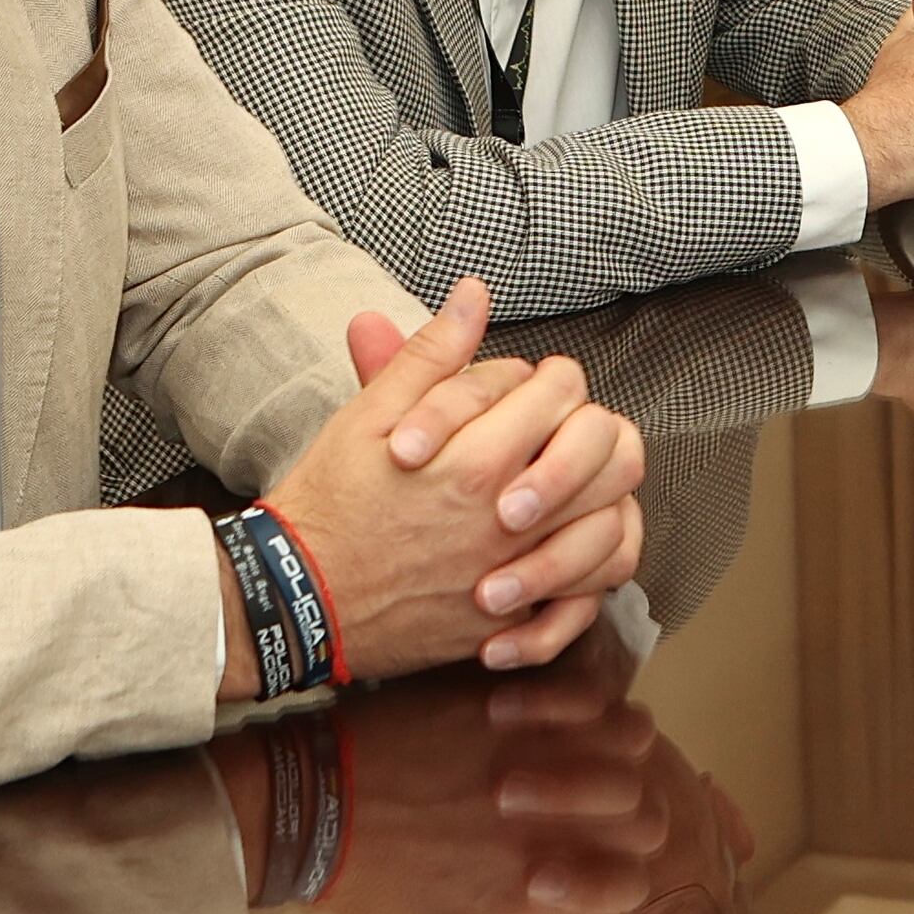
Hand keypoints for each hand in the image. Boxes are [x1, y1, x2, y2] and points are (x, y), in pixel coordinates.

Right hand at [249, 281, 652, 688]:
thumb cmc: (330, 504)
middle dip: (590, 428)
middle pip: (609, 452)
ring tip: (570, 479)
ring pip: (614, 520)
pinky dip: (594, 561)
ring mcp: (518, 572)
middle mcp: (511, 517)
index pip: (561, 389)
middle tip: (556, 429)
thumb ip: (431, 354)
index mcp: (477, 459)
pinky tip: (572, 537)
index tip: (520, 391)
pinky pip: (592, 590)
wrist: (299, 600)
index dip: (545, 378)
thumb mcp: (368, 416)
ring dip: (603, 490)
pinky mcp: (516, 618)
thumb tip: (473, 295)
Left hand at [310, 662, 678, 913]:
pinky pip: (585, 698)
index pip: (630, 887)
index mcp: (530, 896)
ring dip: (614, 749)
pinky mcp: (511, 713)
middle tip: (591, 803)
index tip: (582, 865)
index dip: (620, 876)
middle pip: (647, 817)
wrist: (304, 808)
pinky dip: (577, 702)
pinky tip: (538, 713)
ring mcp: (536, 764)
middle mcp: (548, 832)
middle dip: (628, 811)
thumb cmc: (364, 879)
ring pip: (634, 748)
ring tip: (572, 750)